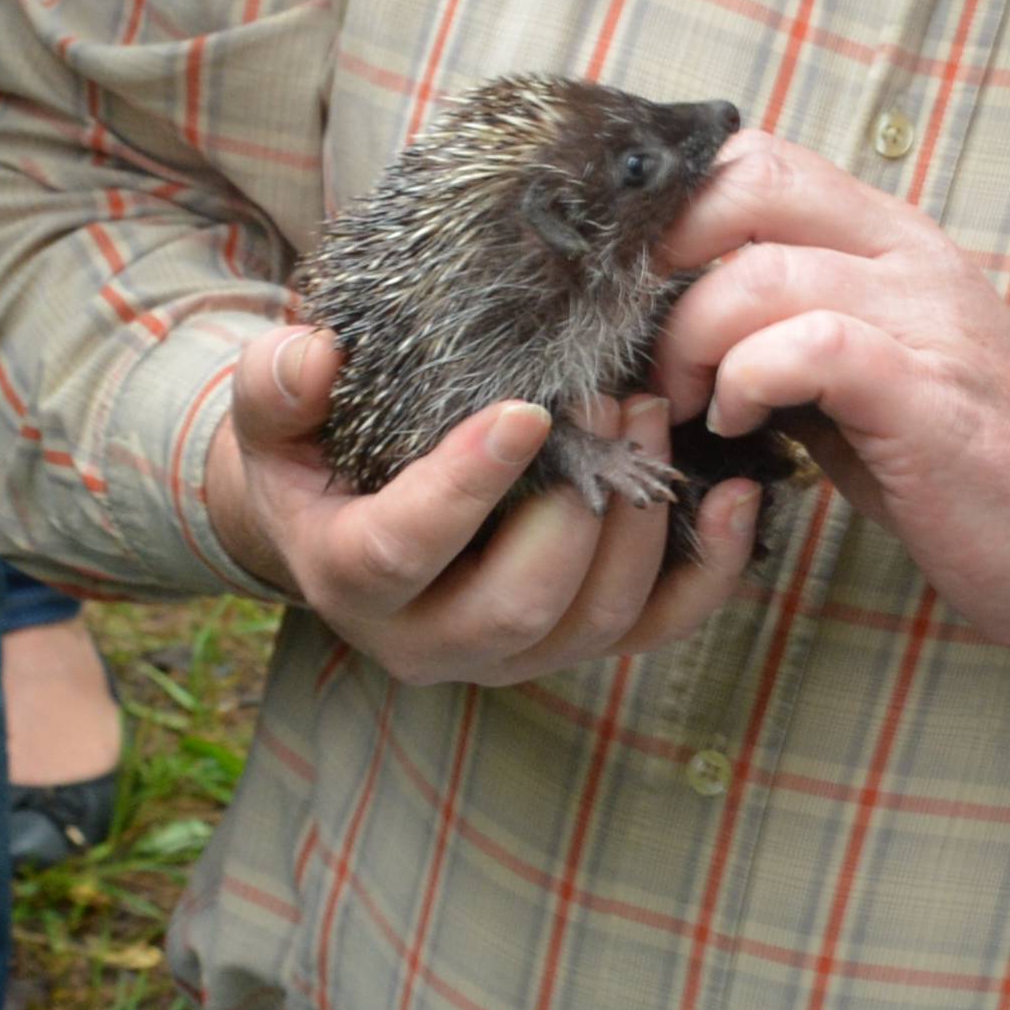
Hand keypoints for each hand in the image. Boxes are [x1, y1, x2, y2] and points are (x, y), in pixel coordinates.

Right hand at [200, 325, 763, 688]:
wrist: (346, 511)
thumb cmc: (315, 447)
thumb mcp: (274, 411)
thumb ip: (277, 382)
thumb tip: (316, 354)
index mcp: (348, 577)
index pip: (401, 551)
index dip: (465, 488)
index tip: (527, 410)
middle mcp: (429, 640)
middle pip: (519, 606)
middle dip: (577, 507)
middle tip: (607, 400)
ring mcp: (513, 654)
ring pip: (597, 621)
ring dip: (641, 523)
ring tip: (651, 413)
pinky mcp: (578, 644)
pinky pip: (657, 629)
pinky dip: (710, 571)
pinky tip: (735, 493)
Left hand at [646, 136, 1009, 739]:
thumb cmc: (983, 479)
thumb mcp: (871, 384)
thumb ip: (792, 338)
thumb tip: (678, 331)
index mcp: (896, 243)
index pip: (758, 162)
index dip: (674, 212)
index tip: (639, 292)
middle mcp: (912, 259)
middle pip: (747, 182)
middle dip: (664, 258)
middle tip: (646, 341)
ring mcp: (927, 319)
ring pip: (760, 270)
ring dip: (692, 341)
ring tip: (691, 403)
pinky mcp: (929, 393)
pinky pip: (808, 345)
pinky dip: (747, 380)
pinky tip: (739, 426)